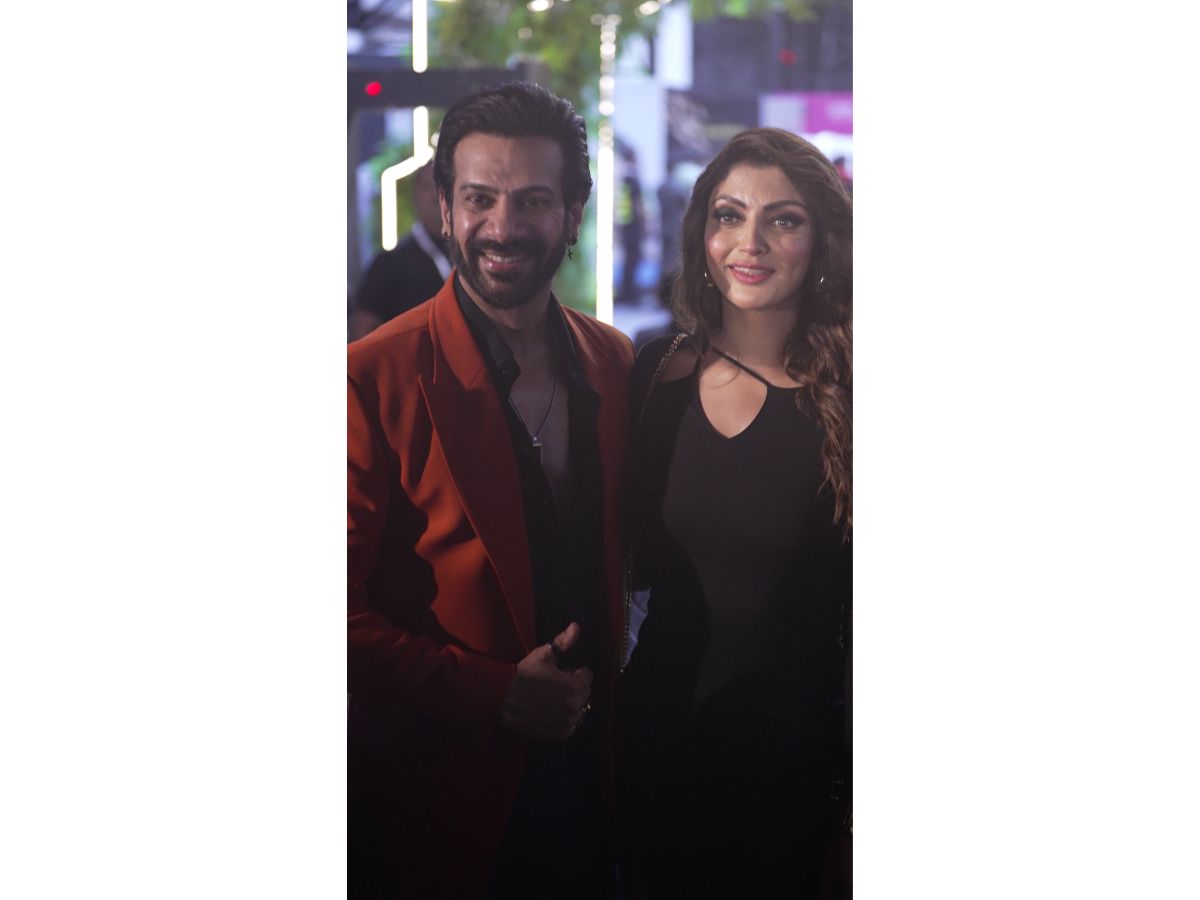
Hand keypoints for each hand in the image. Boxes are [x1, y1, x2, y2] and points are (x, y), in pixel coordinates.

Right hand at [499, 622, 593, 740]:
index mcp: (573, 687)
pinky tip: (551, 711)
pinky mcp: (559, 734)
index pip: (588, 677)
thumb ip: (562, 642)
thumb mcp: (542, 655)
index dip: (574, 672)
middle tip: (556, 684)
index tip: (562, 672)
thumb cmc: (523, 675)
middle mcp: (574, 707)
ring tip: (553, 698)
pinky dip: (566, 718)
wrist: (502, 699)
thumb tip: (576, 627)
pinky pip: (572, 724)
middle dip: (575, 687)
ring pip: (580, 709)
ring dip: (572, 703)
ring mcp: (567, 722)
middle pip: (586, 693)